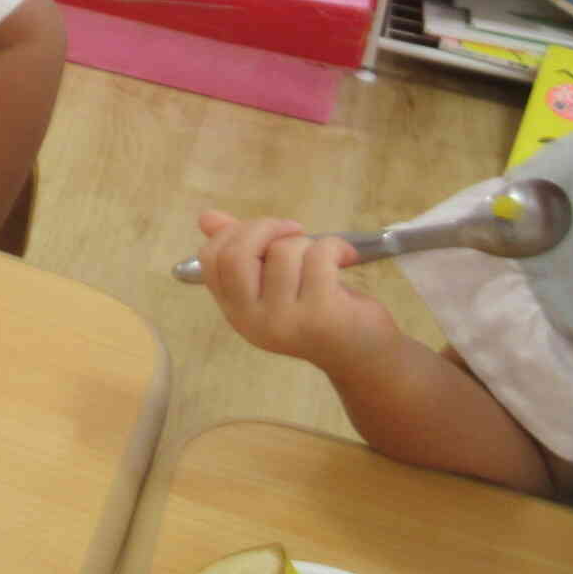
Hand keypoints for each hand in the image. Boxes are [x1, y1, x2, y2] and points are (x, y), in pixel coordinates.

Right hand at [193, 210, 408, 376]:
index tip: (269, 231)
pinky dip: (335, 247)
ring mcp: (283, 322)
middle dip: (266, 227)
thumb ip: (244, 250)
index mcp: (236, 310)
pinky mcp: (319, 317)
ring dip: (309, 242)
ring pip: (282, 252)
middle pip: (236, 255)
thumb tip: (206, 218)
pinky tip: (347, 257)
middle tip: (295, 230)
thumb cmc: (320, 311)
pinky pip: (318, 258)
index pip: (211, 259)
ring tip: (325, 256)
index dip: (236, 232)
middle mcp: (251, 321)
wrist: (366, 356)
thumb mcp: (277, 279)